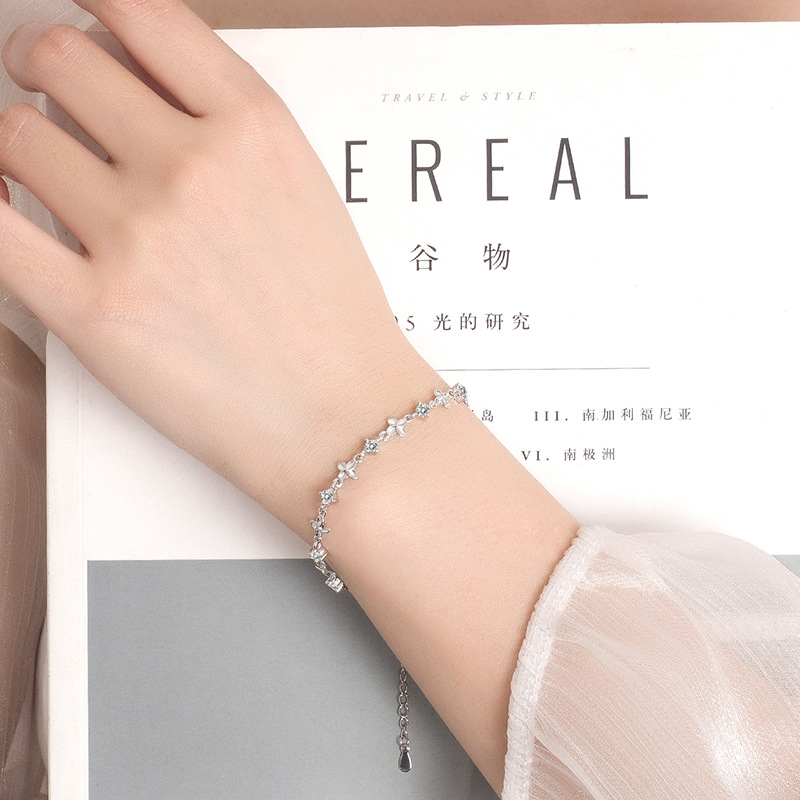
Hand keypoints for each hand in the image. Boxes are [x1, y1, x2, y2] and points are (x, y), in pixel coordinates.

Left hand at [0, 0, 438, 534]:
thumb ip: (226, 127)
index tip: (79, 18)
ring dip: (19, 145)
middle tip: (41, 84)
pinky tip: (9, 209)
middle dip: (38, 62)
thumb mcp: (307, 192)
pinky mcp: (94, 311)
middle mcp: (192, 167)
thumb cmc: (334, 320)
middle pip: (62, 59)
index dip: (92, 4)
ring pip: (13, 137)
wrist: (342, 417)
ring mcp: (138, 238)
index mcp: (255, 127)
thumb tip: (135, 92)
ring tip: (47, 175)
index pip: (140, 9)